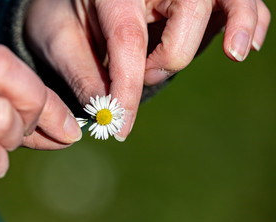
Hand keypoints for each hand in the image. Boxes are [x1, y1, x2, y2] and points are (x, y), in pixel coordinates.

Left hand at [25, 0, 269, 140]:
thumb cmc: (60, 14)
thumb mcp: (57, 40)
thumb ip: (81, 74)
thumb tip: (105, 113)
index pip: (128, 39)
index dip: (126, 87)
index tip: (119, 126)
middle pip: (186, 13)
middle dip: (166, 59)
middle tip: (142, 76)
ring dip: (235, 24)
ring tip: (238, 51)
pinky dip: (247, 19)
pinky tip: (243, 44)